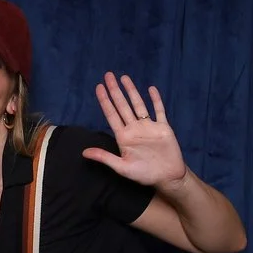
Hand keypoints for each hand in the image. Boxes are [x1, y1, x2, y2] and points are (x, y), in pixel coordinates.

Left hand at [82, 74, 189, 188]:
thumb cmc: (145, 175)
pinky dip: (155, 100)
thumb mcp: (122, 168)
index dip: (105, 101)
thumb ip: (105, 158)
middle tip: (108, 75)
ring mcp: (149, 127)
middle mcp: (134, 129)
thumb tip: (84, 153)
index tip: (98, 87)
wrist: (168, 178)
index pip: (112, 114)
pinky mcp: (163, 128)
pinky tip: (150, 89)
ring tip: (124, 78)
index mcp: (124, 137)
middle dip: (115, 90)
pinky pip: (158, 110)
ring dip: (131, 91)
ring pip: (138, 104)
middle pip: (122, 106)